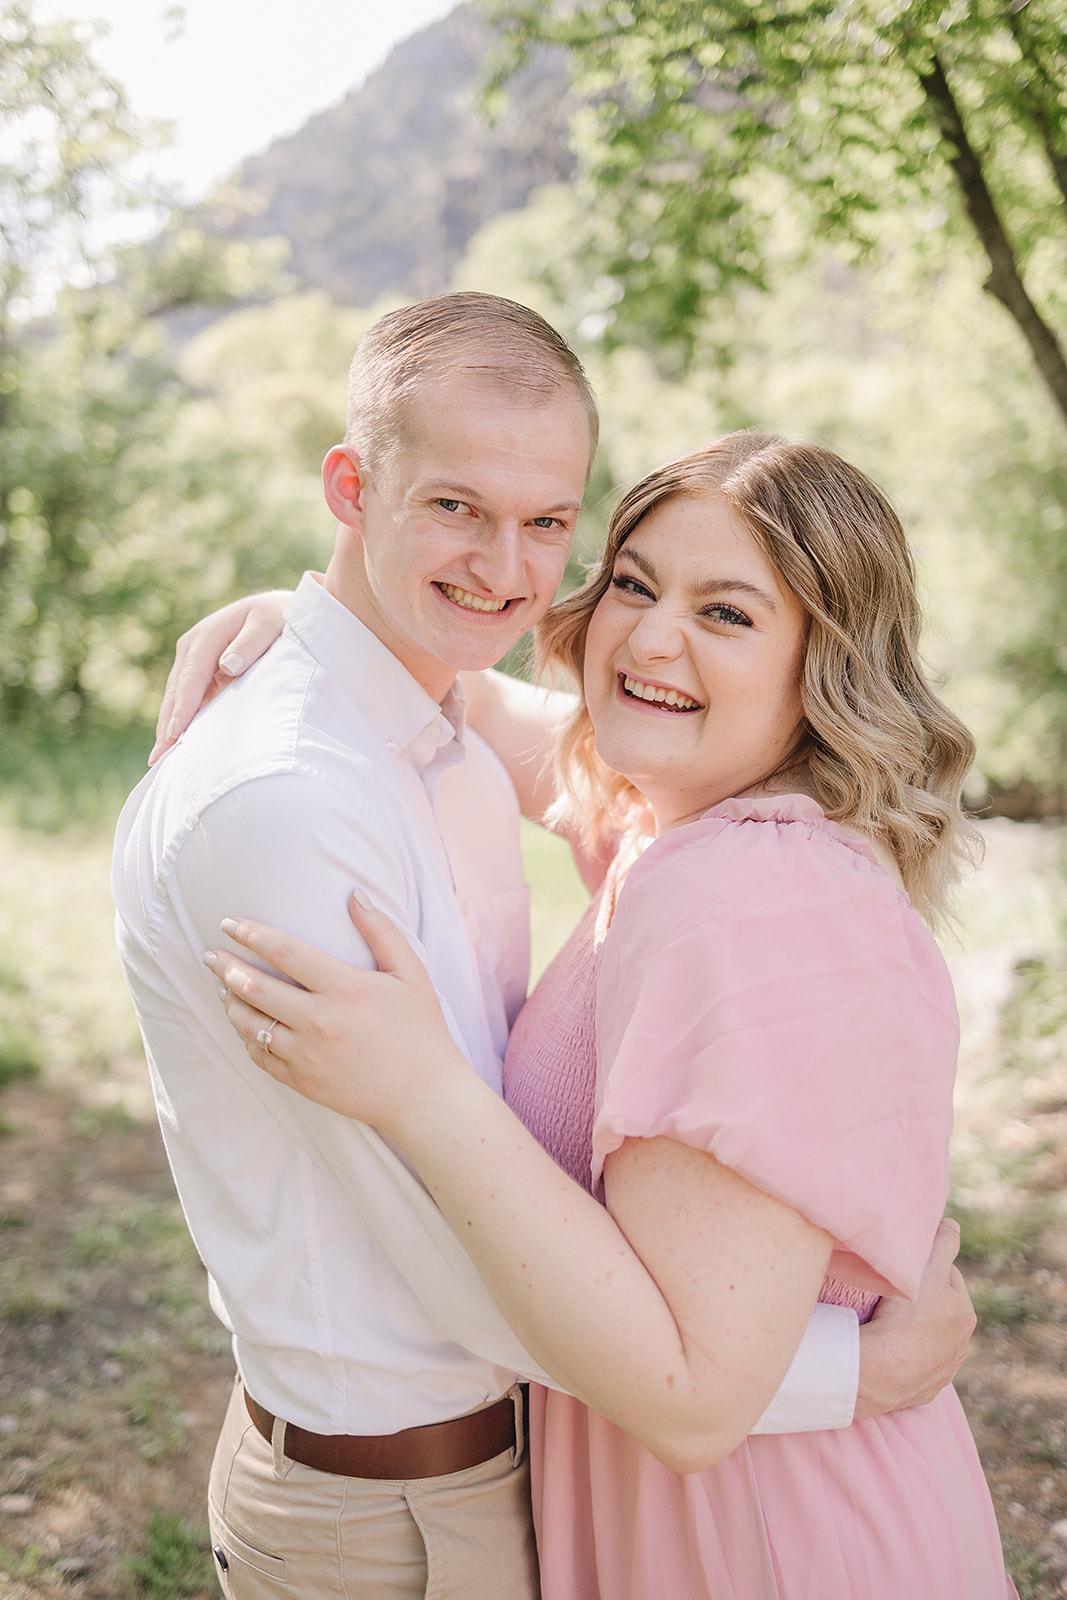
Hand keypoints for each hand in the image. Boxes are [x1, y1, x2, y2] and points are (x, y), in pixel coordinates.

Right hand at [148, 589, 292, 764]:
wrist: (281, 610)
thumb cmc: (280, 618)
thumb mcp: (270, 624)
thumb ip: (250, 643)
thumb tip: (228, 666)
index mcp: (207, 635)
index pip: (191, 677)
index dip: (183, 707)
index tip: (175, 733)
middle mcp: (193, 646)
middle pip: (176, 691)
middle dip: (167, 725)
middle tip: (159, 758)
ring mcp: (193, 659)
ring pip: (176, 698)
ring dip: (168, 727)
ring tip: (160, 759)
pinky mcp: (200, 672)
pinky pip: (186, 699)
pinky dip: (179, 721)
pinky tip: (175, 744)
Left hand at [203, 897, 471, 1132]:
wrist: (423, 1096)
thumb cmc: (421, 1030)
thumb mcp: (411, 974)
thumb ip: (382, 931)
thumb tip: (355, 895)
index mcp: (344, 988)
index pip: (285, 952)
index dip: (252, 934)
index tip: (229, 923)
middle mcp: (319, 1020)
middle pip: (255, 986)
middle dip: (226, 966)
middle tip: (210, 955)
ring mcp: (306, 1054)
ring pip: (250, 1023)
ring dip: (230, 1001)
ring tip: (222, 986)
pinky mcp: (302, 1081)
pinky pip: (260, 1055)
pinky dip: (246, 1036)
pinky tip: (243, 1023)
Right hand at [854, 1218, 975, 1418]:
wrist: (881, 1372)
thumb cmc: (904, 1317)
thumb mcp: (925, 1272)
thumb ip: (942, 1245)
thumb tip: (953, 1225)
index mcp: (964, 1314)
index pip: (948, 1277)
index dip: (928, 1267)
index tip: (908, 1265)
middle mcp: (960, 1345)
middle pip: (941, 1309)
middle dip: (925, 1299)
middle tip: (895, 1291)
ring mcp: (942, 1371)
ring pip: (930, 1339)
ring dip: (916, 1329)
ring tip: (889, 1321)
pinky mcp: (922, 1391)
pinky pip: (915, 1367)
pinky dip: (906, 1356)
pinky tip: (889, 1350)